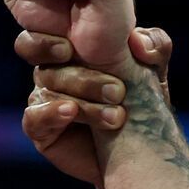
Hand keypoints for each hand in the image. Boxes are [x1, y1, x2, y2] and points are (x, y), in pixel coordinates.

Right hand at [17, 27, 172, 188]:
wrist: (138, 155)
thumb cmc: (142, 105)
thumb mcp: (154, 72)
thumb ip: (154, 46)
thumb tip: (138, 40)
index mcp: (71, 51)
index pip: (43, 33)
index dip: (48, 39)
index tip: (70, 48)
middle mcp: (52, 72)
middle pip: (45, 64)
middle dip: (82, 78)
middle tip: (118, 91)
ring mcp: (43, 100)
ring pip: (47, 90)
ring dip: (84, 103)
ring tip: (117, 117)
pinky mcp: (40, 129)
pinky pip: (34, 117)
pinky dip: (51, 113)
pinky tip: (71, 112)